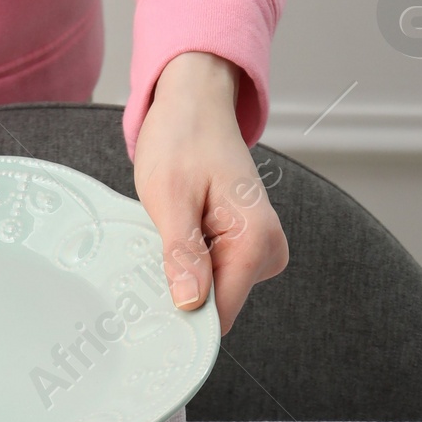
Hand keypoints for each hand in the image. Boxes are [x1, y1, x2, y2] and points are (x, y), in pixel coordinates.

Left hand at [133, 53, 287, 332]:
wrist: (196, 105)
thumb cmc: (184, 137)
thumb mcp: (170, 197)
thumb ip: (183, 253)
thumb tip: (190, 303)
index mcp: (257, 240)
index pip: (222, 314)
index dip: (184, 316)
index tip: (153, 303)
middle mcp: (268, 250)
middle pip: (218, 306)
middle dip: (182, 286)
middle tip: (160, 242)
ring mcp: (259, 251)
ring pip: (213, 293)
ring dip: (184, 270)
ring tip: (173, 227)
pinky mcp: (246, 248)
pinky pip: (213, 275)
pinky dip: (190, 261)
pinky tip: (181, 230)